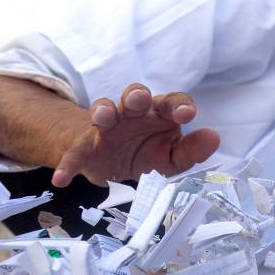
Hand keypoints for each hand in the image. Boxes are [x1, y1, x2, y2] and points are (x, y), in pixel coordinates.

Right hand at [52, 83, 219, 187]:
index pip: (171, 102)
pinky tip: (61, 179)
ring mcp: (106, 127)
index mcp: (157, 113)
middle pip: (134, 95)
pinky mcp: (86, 147)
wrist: (111, 161)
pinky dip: (67, 164)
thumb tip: (213, 138)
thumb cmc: (146, 151)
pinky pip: (74, 153)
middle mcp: (131, 113)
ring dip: (102, 111)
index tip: (186, 116)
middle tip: (138, 102)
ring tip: (103, 119)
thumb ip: (191, 150)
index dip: (178, 106)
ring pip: (102, 110)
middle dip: (136, 96)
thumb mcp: (170, 157)